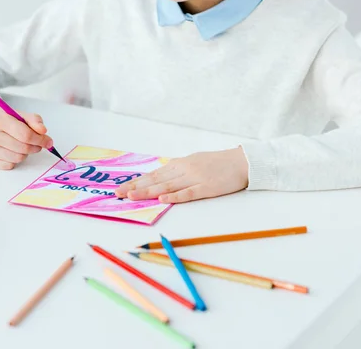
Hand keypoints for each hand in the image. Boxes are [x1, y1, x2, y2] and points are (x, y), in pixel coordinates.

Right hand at [0, 103, 53, 169]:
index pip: (26, 135)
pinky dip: (15, 160)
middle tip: (37, 144)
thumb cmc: (8, 121)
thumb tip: (43, 131)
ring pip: (17, 158)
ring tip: (22, 146)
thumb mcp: (22, 116)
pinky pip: (9, 165)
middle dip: (35, 147)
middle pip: (23, 148)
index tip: (48, 142)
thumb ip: (35, 121)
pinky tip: (12, 151)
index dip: (41, 140)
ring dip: (25, 154)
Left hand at [115, 147, 248, 203]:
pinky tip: (162, 199)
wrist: (242, 162)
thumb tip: (161, 178)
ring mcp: (195, 178)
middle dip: (135, 187)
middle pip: (156, 179)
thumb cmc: (218, 163)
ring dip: (148, 192)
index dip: (136, 181)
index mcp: (180, 164)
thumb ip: (178, 170)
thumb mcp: (195, 162)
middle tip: (118, 194)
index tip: (121, 188)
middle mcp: (184, 169)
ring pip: (167, 186)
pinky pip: (188, 193)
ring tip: (132, 197)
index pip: (154, 174)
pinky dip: (174, 196)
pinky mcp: (207, 187)